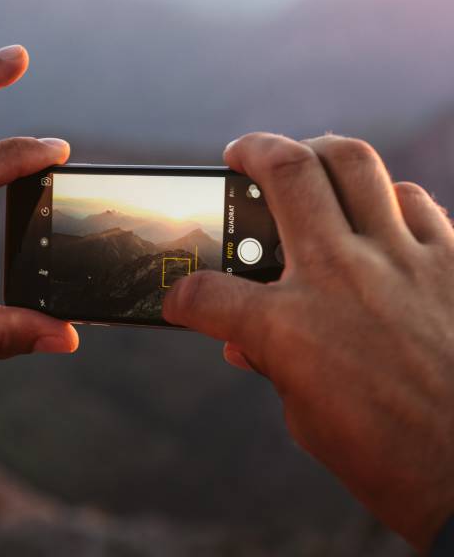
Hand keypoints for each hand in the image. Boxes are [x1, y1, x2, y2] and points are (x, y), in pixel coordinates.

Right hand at [163, 132, 453, 552]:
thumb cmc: (389, 457)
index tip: (181, 299)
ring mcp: (402, 260)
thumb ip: (271, 361)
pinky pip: (414, 200)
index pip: (207, 292)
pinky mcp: (453, 261)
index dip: (182, 295)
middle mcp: (341, 276)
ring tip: (308, 166)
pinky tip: (376, 215)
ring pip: (356, 163)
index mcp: (291, 328)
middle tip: (241, 152)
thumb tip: (244, 338)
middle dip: (253, 148)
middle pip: (287, 172)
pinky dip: (386, 198)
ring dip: (321, 156)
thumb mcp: (305, 415)